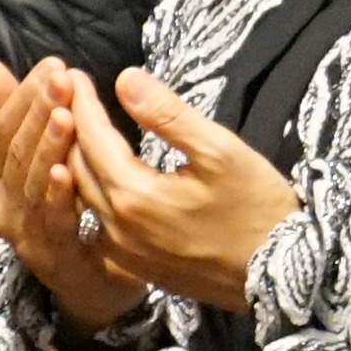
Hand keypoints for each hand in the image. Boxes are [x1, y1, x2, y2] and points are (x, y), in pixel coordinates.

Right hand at [0, 56, 146, 325]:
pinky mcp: (55, 261)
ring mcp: (25, 237)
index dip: (24, 96)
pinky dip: (57, 197)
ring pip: (31, 185)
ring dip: (47, 148)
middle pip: (15, 153)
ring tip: (66, 115)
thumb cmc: (71, 212)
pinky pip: (53, 224)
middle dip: (38, 112)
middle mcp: (2, 208)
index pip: (3, 130)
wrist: (98, 283)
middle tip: (63, 78)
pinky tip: (68, 172)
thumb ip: (19, 116)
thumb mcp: (46, 157)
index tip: (54, 64)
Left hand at [54, 65, 304, 314]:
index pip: (91, 138)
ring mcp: (124, 253)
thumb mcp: (221, 151)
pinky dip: (89, 193)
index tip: (71, 73)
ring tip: (76, 128)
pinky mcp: (136, 268)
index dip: (80, 102)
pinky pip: (95, 224)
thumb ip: (168, 114)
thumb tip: (124, 79)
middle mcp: (117, 228)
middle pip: (76, 168)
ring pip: (82, 197)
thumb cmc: (258, 209)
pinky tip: (97, 178)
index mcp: (134, 196)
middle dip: (70, 127)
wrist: (283, 277)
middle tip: (66, 94)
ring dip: (74, 160)